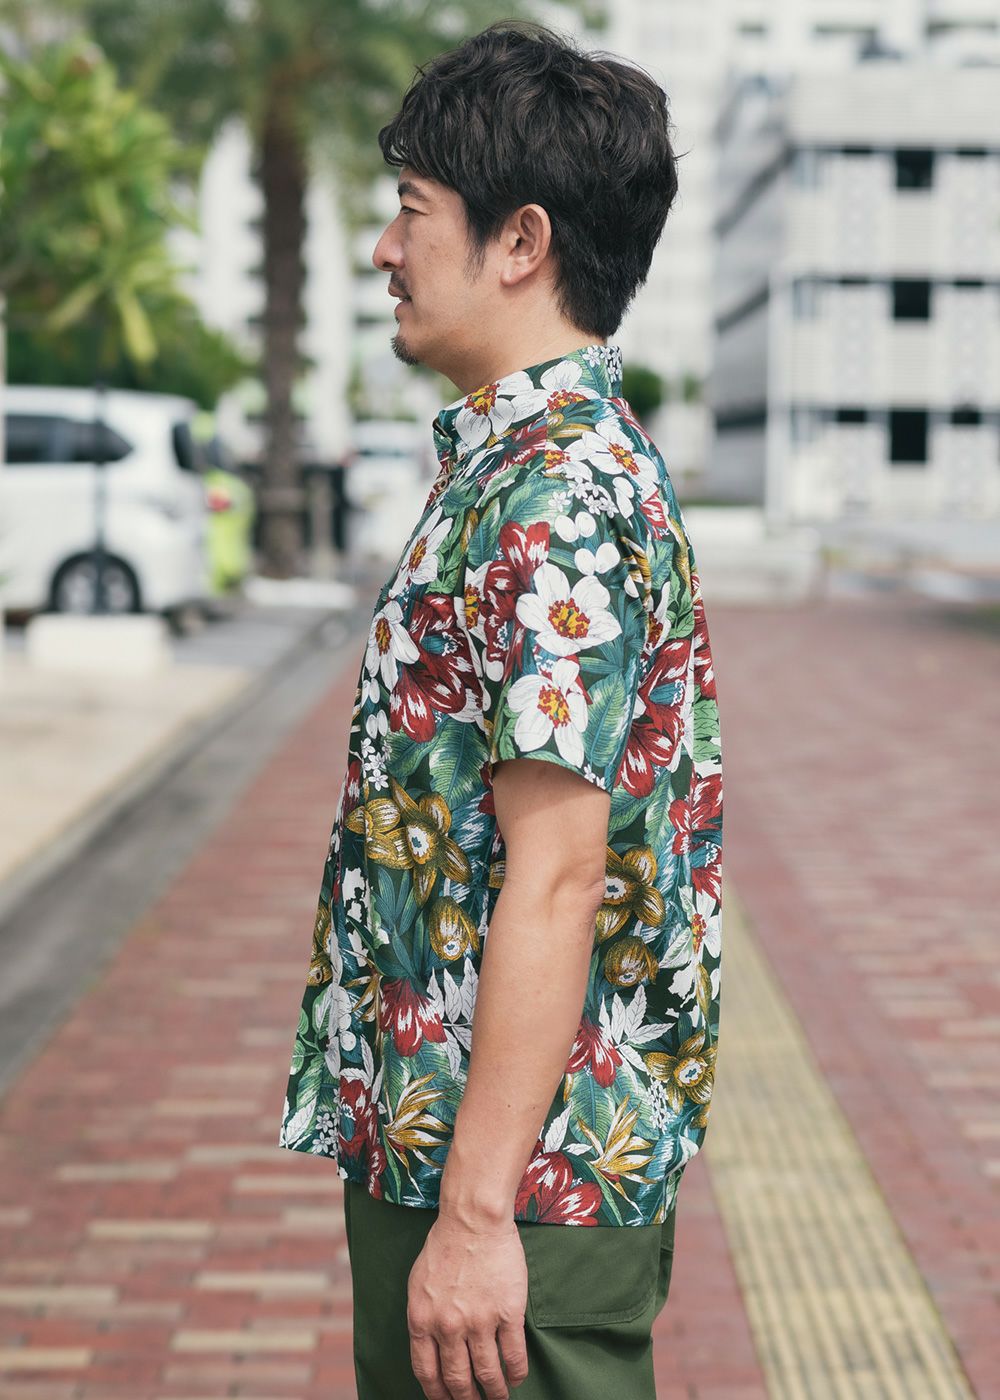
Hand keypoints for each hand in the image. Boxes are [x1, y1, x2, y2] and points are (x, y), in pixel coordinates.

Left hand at [407, 1212, 529, 1398]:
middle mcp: (448, 1327)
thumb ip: (424, 1317)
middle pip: (457, 1380)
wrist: (473, 1219)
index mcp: (421, 1320)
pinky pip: (513, 1355)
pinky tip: (516, 1377)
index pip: (427, 1372)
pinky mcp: (507, 1313)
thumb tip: (430, 1347)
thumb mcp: (419, 1284)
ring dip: (494, 1392)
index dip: (437, 1394)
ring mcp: (479, 1321)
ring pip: (487, 1374)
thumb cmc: (445, 1245)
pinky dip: (515, 1372)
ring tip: (498, 1398)